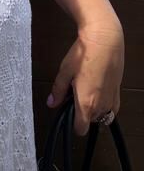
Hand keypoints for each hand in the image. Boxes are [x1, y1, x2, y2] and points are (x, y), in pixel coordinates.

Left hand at [48, 16, 123, 135]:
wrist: (104, 41)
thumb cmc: (84, 55)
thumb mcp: (65, 71)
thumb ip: (58, 90)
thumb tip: (51, 103)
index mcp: (86, 104)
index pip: (81, 129)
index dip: (73, 124)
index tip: (68, 114)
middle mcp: (101, 107)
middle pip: (90, 121)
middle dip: (82, 111)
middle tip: (74, 94)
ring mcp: (111, 101)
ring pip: (101, 114)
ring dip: (93, 107)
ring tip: (85, 88)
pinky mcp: (118, 93)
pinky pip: (111, 107)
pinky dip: (104, 103)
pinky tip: (97, 88)